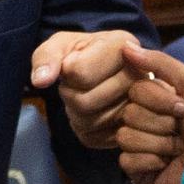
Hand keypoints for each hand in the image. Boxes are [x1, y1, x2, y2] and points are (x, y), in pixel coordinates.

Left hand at [30, 30, 140, 148]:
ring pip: (91, 123)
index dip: (66, 73)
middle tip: (74, 85)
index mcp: (125, 45)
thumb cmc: (83, 54)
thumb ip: (47, 57)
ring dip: (75, 113)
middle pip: (85, 103)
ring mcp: (144, 105)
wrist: (105, 71)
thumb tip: (40, 81)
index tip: (73, 64)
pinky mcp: (135, 129)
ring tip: (83, 96)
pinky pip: (96, 139)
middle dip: (69, 95)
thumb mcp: (62, 45)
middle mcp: (141, 74)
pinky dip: (84, 130)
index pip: (80, 73)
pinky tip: (92, 112)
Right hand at [115, 43, 183, 183]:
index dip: (159, 100)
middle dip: (160, 123)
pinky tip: (166, 164)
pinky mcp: (136, 171)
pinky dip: (151, 161)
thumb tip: (125, 46)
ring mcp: (137, 147)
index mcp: (153, 101)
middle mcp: (142, 121)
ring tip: (177, 149)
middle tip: (180, 130)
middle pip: (128, 114)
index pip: (135, 90)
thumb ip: (160, 62)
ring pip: (125, 137)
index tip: (182, 108)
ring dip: (159, 144)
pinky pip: (127, 160)